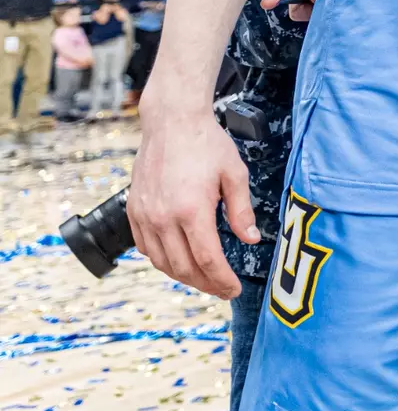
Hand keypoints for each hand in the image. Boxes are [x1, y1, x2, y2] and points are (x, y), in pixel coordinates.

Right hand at [128, 100, 258, 298]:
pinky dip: (162, 260)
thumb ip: (242, 211)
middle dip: (205, 284)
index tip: (234, 289)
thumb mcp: (234, 174)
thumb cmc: (206, 143)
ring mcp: (145, 215)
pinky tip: (178, 259)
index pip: (208, 260)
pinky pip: (145, 247)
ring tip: (204, 278)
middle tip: (223, 289)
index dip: (222, 280)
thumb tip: (251, 239)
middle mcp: (163, 218)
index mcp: (191, 210)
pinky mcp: (133, 210)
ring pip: (162, 263)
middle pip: (183, 268)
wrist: (172, 122)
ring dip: (183, 276)